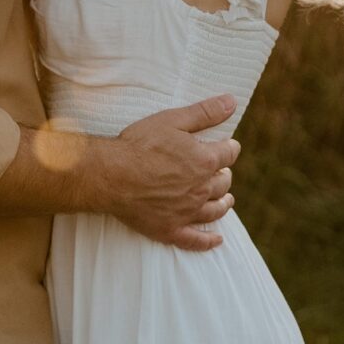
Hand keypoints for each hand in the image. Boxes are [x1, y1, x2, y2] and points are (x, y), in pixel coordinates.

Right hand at [101, 95, 240, 251]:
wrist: (110, 175)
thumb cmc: (139, 145)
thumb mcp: (172, 120)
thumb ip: (205, 112)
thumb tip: (232, 102)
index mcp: (204, 162)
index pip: (229, 154)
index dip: (230, 147)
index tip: (227, 146)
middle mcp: (201, 190)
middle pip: (223, 183)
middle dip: (225, 174)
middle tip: (222, 171)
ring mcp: (186, 212)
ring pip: (215, 211)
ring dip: (223, 204)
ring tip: (226, 200)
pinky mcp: (170, 229)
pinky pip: (195, 240)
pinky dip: (209, 241)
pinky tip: (216, 240)